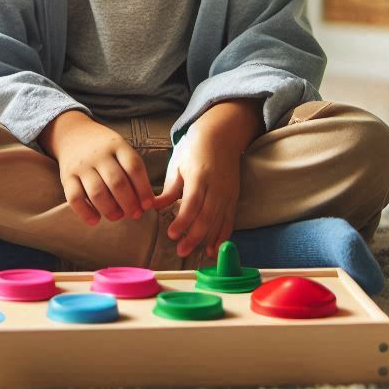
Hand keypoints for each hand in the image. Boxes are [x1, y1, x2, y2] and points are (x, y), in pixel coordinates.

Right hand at [39, 111, 154, 226]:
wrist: (72, 134)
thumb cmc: (104, 148)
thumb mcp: (121, 149)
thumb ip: (132, 170)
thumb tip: (146, 202)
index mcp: (117, 146)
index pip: (134, 167)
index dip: (143, 189)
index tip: (148, 205)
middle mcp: (99, 154)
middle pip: (117, 182)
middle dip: (129, 203)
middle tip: (135, 214)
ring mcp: (81, 165)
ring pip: (97, 192)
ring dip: (110, 210)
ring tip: (117, 216)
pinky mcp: (66, 177)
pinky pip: (74, 198)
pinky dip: (85, 212)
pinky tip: (95, 220)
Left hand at [154, 127, 240, 260]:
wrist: (221, 136)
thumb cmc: (195, 147)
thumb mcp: (177, 163)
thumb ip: (169, 188)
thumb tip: (154, 207)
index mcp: (200, 176)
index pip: (193, 203)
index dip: (183, 221)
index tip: (171, 234)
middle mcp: (216, 186)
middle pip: (207, 216)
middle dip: (194, 236)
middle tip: (180, 250)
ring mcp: (227, 193)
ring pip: (219, 221)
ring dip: (207, 239)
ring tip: (195, 253)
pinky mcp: (233, 197)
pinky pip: (229, 220)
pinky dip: (222, 235)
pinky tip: (213, 248)